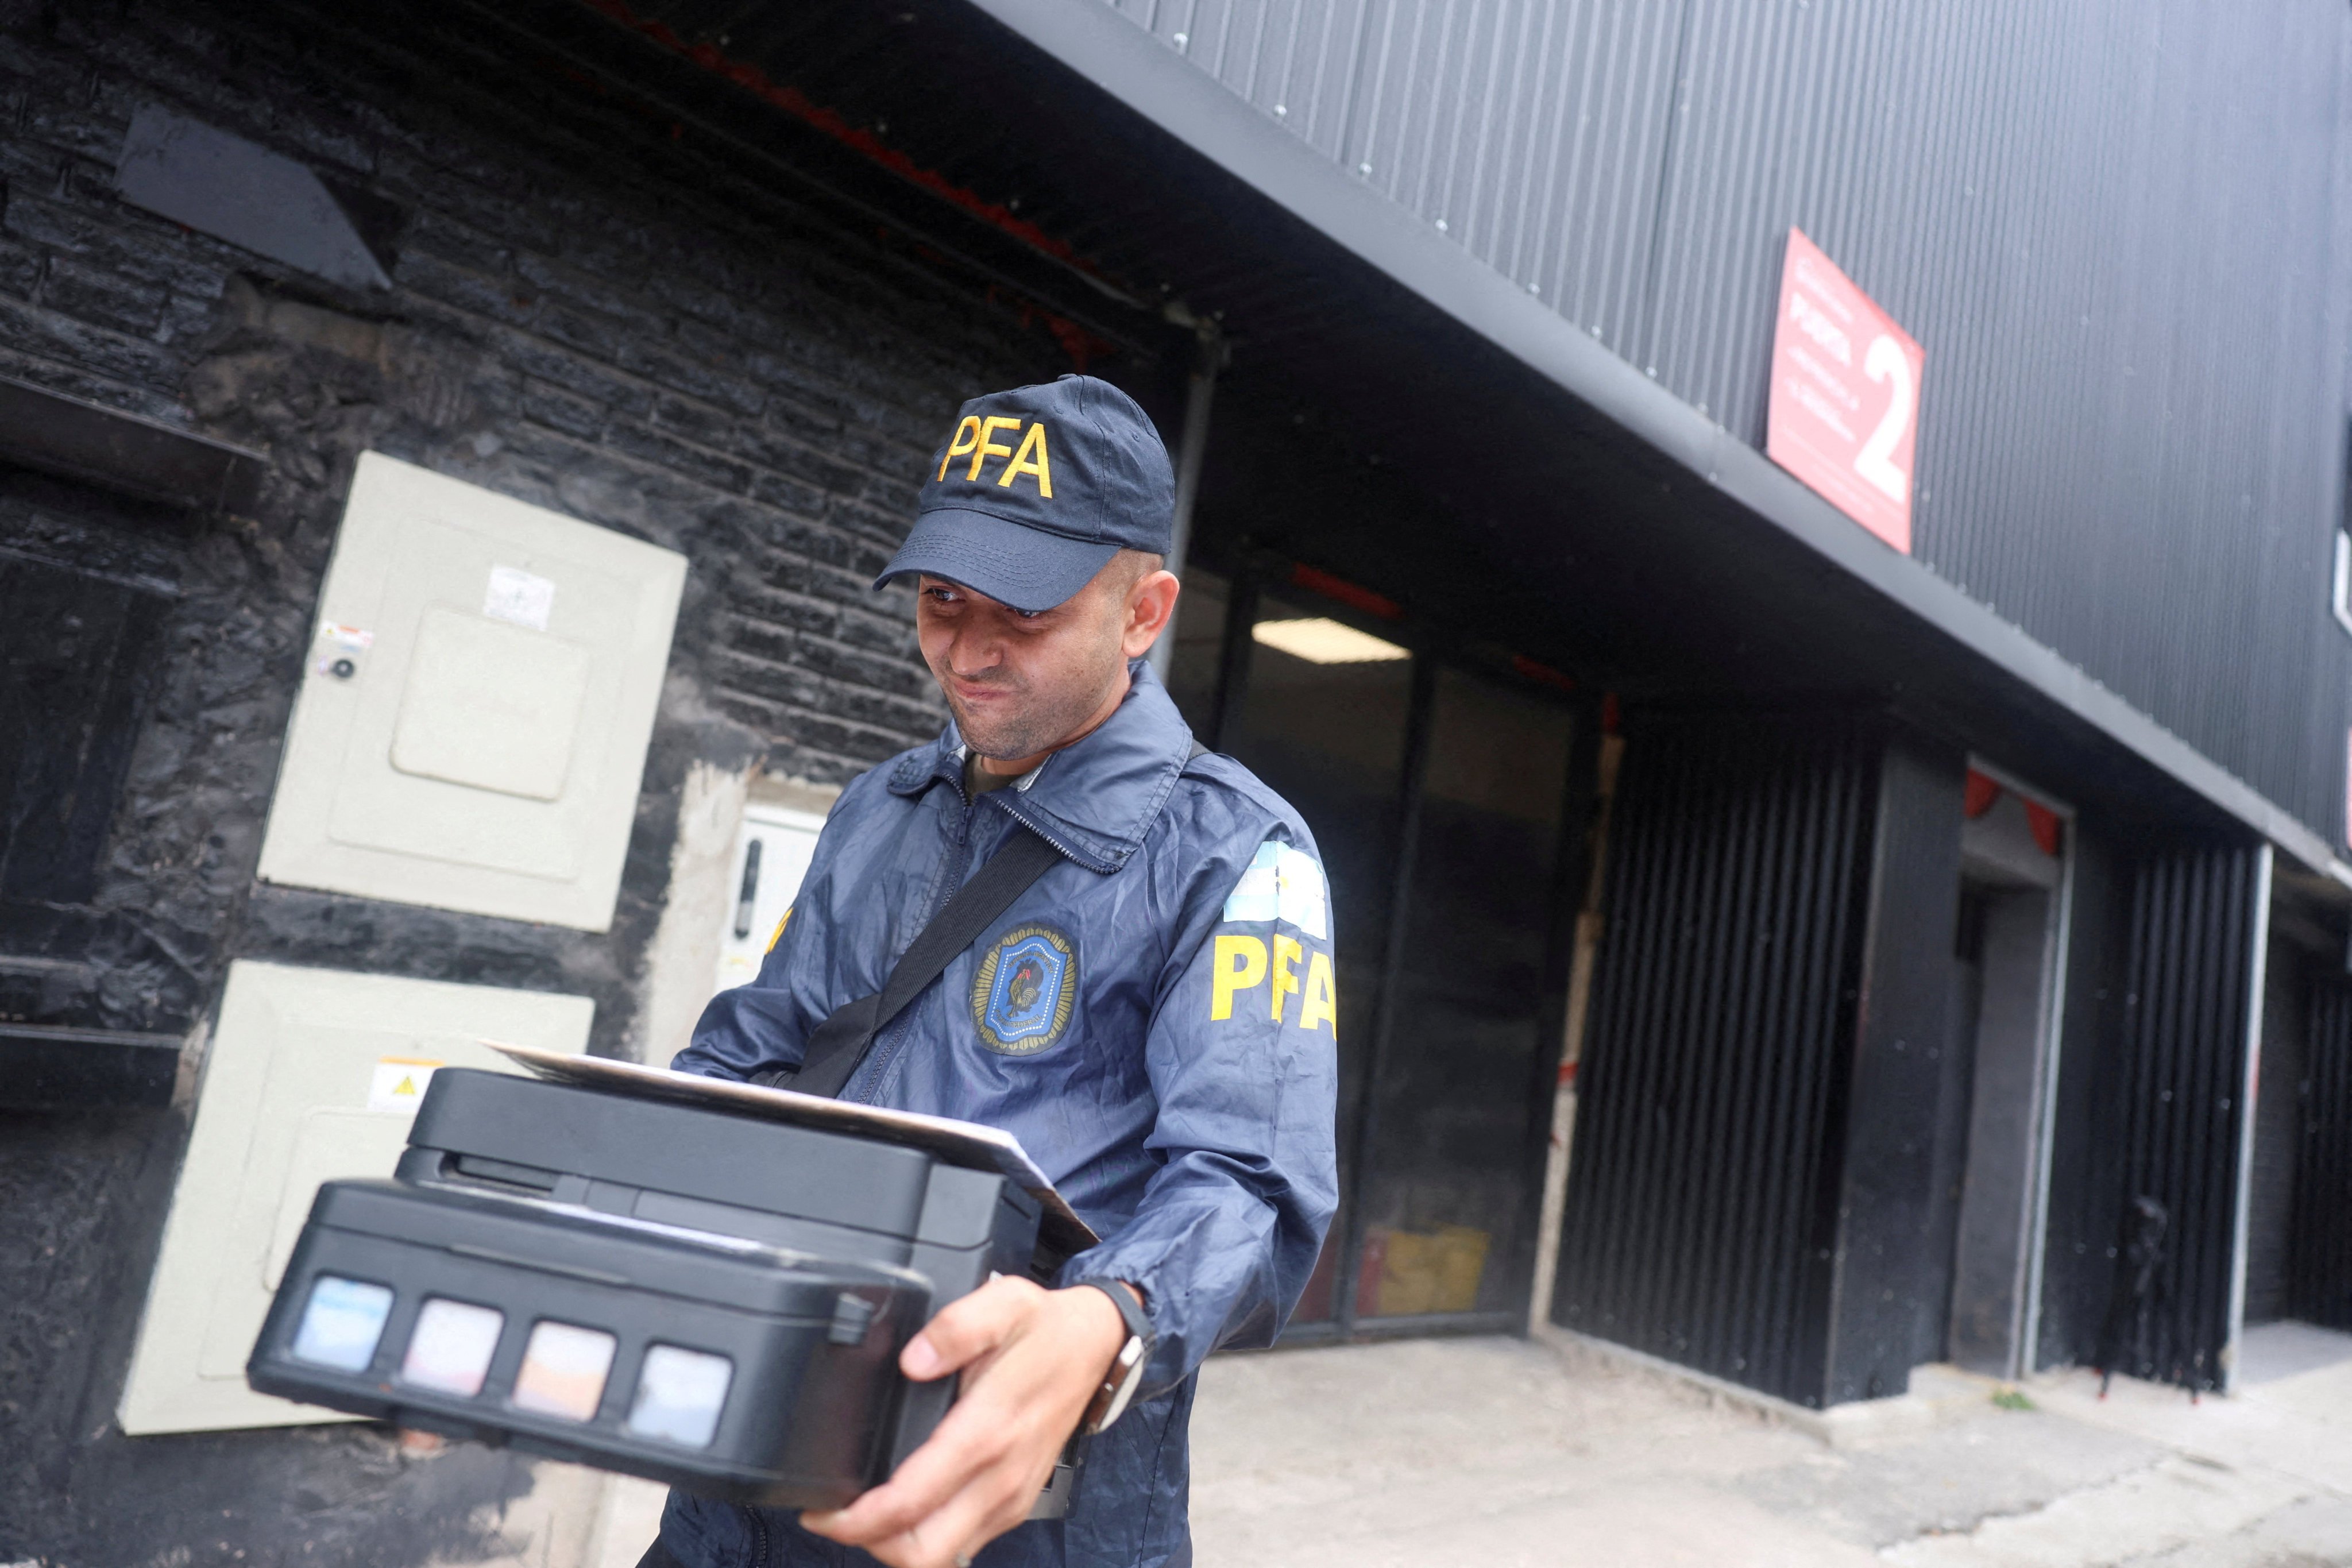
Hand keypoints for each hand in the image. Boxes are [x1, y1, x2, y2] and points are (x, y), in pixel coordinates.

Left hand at [799, 1276, 1128, 1567]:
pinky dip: (925, 1537)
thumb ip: (956, 1326)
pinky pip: (963, 1543)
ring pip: (942, 1557)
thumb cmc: (1044, 1329)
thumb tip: (912, 1359)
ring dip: (896, 1544)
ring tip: (863, 1512)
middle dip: (870, 1544)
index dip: (857, 1519)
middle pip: (923, 1554)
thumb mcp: (1004, 1302)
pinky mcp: (1014, 1503)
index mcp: (987, 1431)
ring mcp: (1009, 1497)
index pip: (912, 1503)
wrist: (1096, 1346)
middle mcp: (999, 1477)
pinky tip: (904, 1506)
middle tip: (835, 1515)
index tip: (823, 1509)